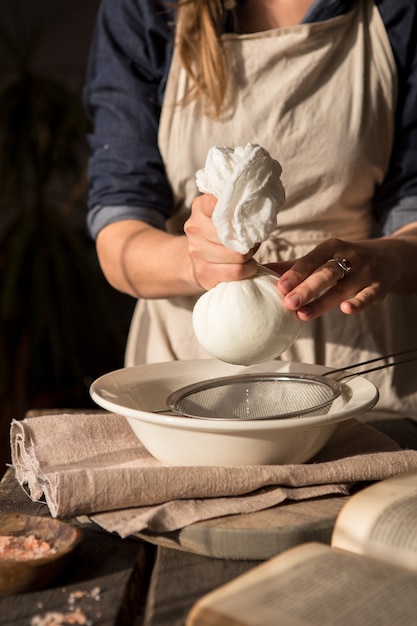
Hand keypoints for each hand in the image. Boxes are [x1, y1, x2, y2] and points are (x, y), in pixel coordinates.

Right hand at [184, 193, 257, 289]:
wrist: (197, 259)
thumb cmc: (220, 234)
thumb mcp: (225, 215)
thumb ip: (237, 210)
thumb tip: (260, 217)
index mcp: (200, 208)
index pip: (214, 203)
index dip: (231, 206)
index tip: (243, 211)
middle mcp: (195, 228)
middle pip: (232, 234)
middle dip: (247, 240)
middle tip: (249, 241)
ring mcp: (196, 251)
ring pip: (237, 255)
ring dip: (248, 256)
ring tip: (247, 254)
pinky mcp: (203, 271)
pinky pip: (236, 271)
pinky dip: (248, 270)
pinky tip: (247, 266)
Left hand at [270, 237, 398, 320]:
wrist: (386, 258)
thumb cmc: (344, 260)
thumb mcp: (321, 257)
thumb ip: (293, 266)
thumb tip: (260, 270)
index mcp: (331, 247)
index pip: (310, 260)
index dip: (295, 274)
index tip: (280, 287)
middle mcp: (348, 257)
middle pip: (325, 273)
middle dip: (306, 288)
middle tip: (288, 303)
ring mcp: (365, 272)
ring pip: (342, 287)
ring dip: (322, 302)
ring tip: (302, 314)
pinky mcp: (378, 287)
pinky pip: (368, 296)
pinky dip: (358, 303)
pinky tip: (345, 310)